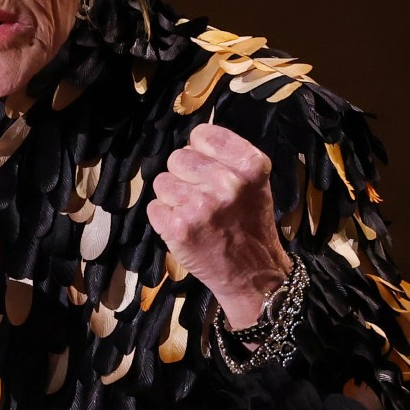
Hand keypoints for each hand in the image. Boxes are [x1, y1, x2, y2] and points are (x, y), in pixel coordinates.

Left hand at [146, 123, 292, 328]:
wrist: (253, 274)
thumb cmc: (250, 226)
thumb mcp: (255, 184)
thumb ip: (227, 158)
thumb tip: (190, 142)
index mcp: (250, 166)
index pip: (202, 135)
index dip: (199, 150)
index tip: (206, 166)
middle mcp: (227, 182)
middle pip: (178, 157)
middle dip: (184, 175)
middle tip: (201, 197)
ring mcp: (201, 206)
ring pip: (162, 182)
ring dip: (172, 198)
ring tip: (194, 214)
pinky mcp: (179, 228)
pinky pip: (154, 208)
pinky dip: (164, 219)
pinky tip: (185, 229)